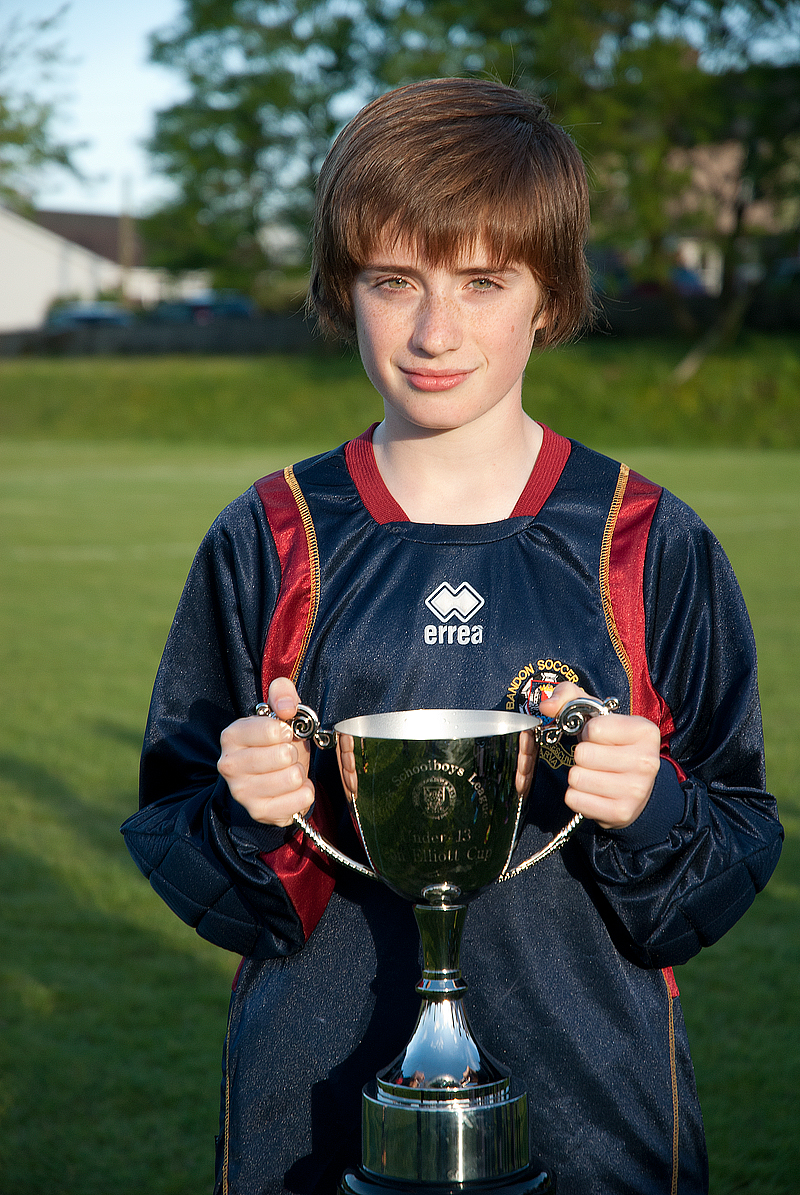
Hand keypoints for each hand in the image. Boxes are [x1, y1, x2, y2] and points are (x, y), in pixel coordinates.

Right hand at [217, 677, 314, 826]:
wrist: (269, 778)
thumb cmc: (274, 743)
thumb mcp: (278, 713)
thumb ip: (282, 695)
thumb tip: (287, 707)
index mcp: (232, 736)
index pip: (273, 730)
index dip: (287, 730)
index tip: (285, 733)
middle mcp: (230, 765)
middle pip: (284, 756)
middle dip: (293, 753)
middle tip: (286, 755)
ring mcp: (242, 792)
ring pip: (293, 777)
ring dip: (299, 772)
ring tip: (288, 770)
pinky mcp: (259, 812)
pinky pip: (301, 799)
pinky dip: (305, 791)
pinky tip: (293, 789)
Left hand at [538, 683, 659, 829]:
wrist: (638, 788)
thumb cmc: (614, 745)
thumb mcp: (598, 715)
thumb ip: (569, 697)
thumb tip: (547, 705)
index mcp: (645, 731)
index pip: (595, 729)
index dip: (588, 732)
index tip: (600, 739)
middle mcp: (647, 761)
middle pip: (583, 754)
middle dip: (582, 755)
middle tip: (596, 758)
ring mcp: (636, 790)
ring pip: (577, 777)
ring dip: (578, 775)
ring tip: (594, 774)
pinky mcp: (621, 812)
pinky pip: (575, 799)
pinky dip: (577, 795)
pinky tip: (593, 791)